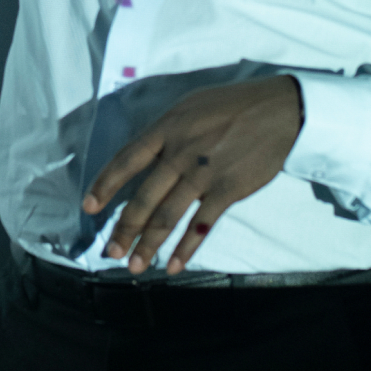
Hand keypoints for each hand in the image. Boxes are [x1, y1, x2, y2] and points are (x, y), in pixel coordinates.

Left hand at [83, 75, 302, 273]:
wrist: (280, 110)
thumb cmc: (234, 104)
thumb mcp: (191, 105)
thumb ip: (166, 130)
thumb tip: (144, 154)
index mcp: (167, 128)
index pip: (126, 160)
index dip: (105, 186)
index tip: (89, 208)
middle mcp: (179, 153)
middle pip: (143, 197)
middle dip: (124, 229)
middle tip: (110, 252)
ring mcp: (203, 174)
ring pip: (167, 216)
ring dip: (148, 245)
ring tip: (134, 266)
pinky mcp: (227, 190)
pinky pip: (201, 225)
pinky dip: (186, 248)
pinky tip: (174, 265)